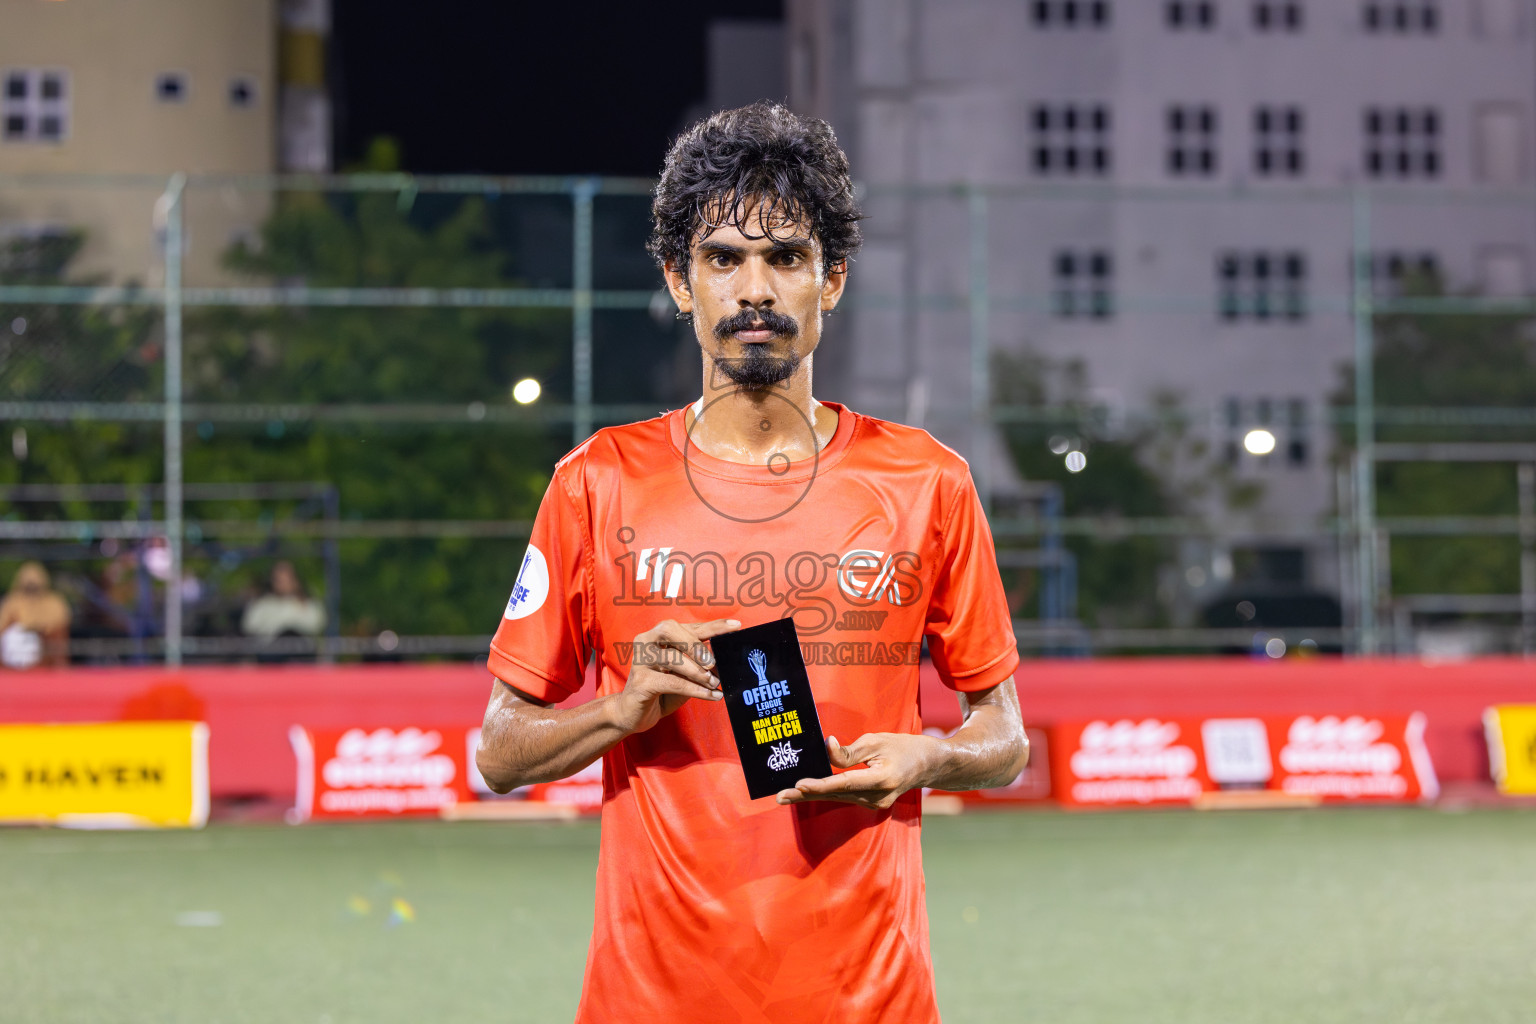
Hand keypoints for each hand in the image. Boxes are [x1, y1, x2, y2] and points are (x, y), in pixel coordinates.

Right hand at [608, 618, 739, 734]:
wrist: (633, 713)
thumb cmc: (663, 690)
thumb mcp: (686, 673)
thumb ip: (702, 663)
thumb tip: (726, 658)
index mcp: (660, 635)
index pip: (690, 626)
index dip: (713, 625)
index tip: (735, 626)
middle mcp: (647, 641)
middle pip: (671, 630)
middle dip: (695, 644)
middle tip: (713, 663)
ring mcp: (640, 660)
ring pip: (672, 658)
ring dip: (698, 672)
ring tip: (715, 683)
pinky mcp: (640, 682)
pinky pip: (671, 682)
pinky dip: (694, 689)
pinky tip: (710, 695)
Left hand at [775, 732, 940, 810]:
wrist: (928, 765)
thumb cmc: (903, 748)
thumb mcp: (876, 741)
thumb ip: (849, 750)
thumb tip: (826, 749)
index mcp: (881, 779)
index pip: (843, 783)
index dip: (820, 785)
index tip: (799, 785)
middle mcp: (877, 797)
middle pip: (835, 795)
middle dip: (805, 795)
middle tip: (780, 796)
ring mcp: (875, 804)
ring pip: (838, 798)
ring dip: (812, 795)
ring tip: (786, 796)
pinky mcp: (872, 803)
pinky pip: (844, 797)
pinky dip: (826, 793)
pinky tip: (807, 792)